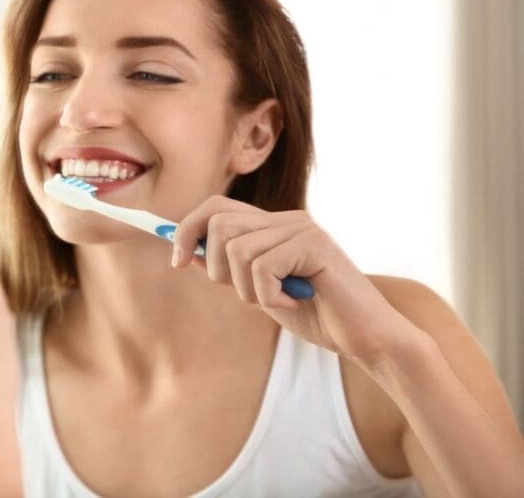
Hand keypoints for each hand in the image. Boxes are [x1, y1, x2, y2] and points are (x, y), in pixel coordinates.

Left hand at [171, 195, 421, 366]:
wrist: (367, 338)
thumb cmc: (316, 316)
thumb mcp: (261, 291)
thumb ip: (231, 269)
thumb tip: (186, 251)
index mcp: (273, 224)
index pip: (215, 207)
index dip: (188, 229)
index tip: (176, 260)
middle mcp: (287, 218)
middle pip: (219, 224)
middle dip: (217, 268)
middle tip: (247, 295)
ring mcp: (302, 228)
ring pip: (237, 250)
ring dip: (247, 289)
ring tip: (277, 300)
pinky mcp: (314, 244)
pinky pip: (262, 268)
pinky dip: (268, 295)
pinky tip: (295, 300)